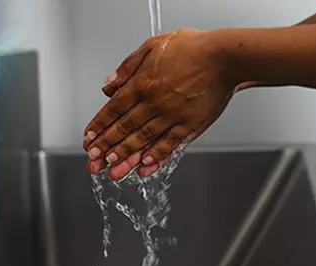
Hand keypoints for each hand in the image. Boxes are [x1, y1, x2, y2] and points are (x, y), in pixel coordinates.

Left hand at [85, 28, 237, 179]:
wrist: (225, 57)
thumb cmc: (194, 48)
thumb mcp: (153, 45)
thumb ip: (128, 66)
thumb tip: (110, 84)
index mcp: (143, 83)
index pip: (113, 109)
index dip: (99, 126)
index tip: (89, 139)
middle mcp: (155, 102)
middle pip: (124, 128)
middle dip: (106, 147)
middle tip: (94, 162)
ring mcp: (173, 115)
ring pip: (144, 140)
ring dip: (126, 156)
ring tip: (114, 170)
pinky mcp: (191, 124)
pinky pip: (170, 144)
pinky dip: (157, 156)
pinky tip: (146, 166)